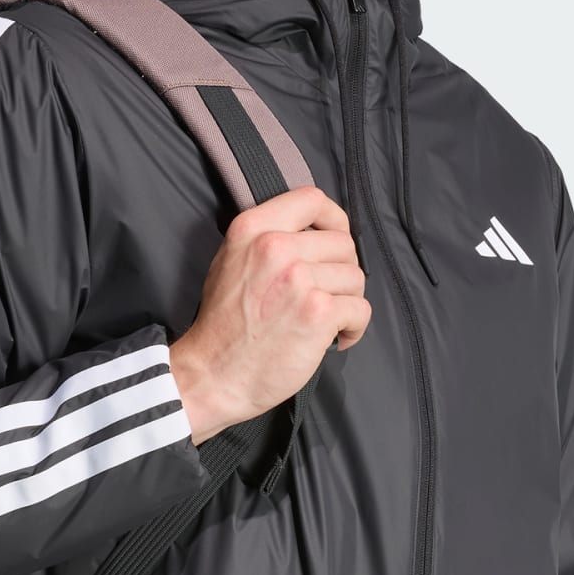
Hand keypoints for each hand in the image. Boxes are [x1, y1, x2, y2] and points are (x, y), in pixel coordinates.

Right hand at [168, 184, 369, 442]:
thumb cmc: (222, 325)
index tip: (334, 240)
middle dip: (341, 272)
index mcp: (253, 229)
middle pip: (343, 244)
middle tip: (325, 295)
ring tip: (326, 320)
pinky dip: (354, 328)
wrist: (212, 375)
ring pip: (355, 277)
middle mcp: (276, 247)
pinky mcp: (318, 313)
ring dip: (347, 301)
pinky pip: (360, 309)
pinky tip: (336, 338)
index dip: (334, 220)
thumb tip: (311, 233)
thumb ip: (265, 238)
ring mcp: (299, 280)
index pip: (313, 199)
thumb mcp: (229, 261)